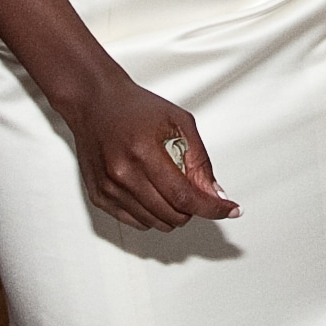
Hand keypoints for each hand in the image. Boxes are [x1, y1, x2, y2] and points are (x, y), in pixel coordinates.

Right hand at [60, 70, 236, 227]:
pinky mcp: (99, 197)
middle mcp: (122, 174)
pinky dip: (151, 214)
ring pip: (154, 223)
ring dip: (172, 213)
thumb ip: (199, 161)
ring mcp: (108, 188)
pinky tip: (152, 192)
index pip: (184, 196)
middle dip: (193, 209)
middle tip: (193, 190)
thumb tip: (215, 195)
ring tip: (170, 187)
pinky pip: (134, 222)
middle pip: (171, 215)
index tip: (231, 211)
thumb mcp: (179, 122)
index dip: (212, 208)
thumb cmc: (135, 107)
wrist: (93, 102)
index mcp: (143, 152)